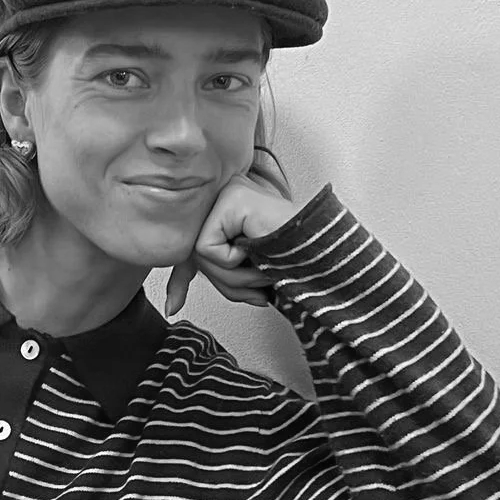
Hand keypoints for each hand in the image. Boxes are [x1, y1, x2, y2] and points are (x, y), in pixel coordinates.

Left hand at [164, 167, 302, 316]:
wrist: (327, 255)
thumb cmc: (295, 263)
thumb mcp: (244, 274)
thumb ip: (213, 278)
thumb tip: (172, 308)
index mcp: (228, 208)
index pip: (194, 247)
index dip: (181, 280)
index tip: (173, 307)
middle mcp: (225, 195)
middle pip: (196, 257)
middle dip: (225, 283)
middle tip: (258, 286)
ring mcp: (227, 192)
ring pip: (201, 255)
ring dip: (233, 276)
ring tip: (264, 267)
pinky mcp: (230, 199)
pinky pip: (208, 247)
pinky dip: (234, 260)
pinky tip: (259, 248)